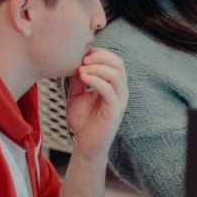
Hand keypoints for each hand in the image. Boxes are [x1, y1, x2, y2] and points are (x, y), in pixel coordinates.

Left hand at [65, 48, 127, 164]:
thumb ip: (78, 78)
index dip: (99, 53)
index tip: (82, 54)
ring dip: (97, 68)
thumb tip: (75, 60)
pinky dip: (95, 80)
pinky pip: (109, 90)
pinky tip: (83, 78)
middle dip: (100, 57)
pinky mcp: (115, 111)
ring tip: (81, 70)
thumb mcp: (76, 94)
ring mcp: (120, 100)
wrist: (84, 143)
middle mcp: (120, 90)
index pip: (114, 60)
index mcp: (114, 84)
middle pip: (119, 63)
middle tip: (83, 60)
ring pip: (116, 75)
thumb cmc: (82, 119)